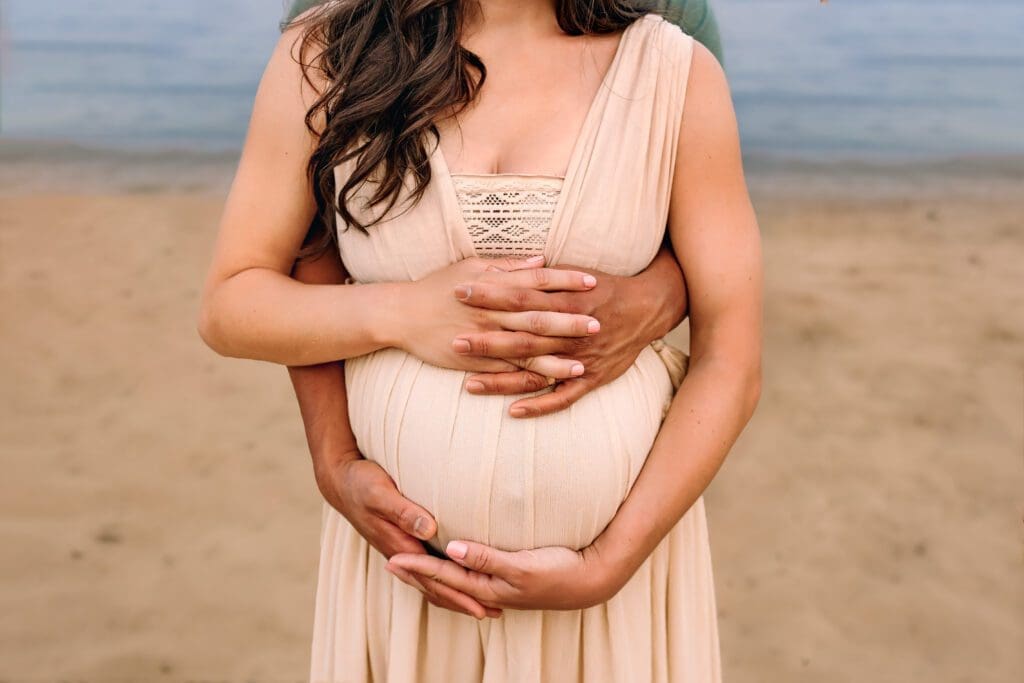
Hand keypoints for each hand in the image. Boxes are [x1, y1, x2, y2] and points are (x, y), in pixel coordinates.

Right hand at [316, 455, 502, 618]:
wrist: (340, 481)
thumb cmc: (361, 483)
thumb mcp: (381, 493)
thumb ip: (404, 512)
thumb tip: (429, 529)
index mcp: (399, 545)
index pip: (432, 578)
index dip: (457, 594)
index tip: (480, 607)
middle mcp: (400, 552)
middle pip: (434, 586)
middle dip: (462, 601)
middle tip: (492, 614)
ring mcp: (400, 548)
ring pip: (430, 580)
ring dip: (454, 593)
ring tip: (481, 604)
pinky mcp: (402, 539)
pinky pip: (426, 567)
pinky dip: (443, 578)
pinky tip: (456, 577)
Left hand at [385, 539, 620, 610]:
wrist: (589, 581)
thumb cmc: (558, 572)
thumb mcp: (521, 566)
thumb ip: (485, 557)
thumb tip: (451, 548)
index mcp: (487, 588)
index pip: (444, 576)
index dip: (417, 566)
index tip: (392, 558)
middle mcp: (489, 590)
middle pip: (444, 584)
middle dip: (417, 574)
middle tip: (390, 563)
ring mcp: (498, 588)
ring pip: (456, 584)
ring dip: (433, 576)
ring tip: (413, 567)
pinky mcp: (509, 580)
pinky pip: (471, 581)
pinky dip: (454, 577)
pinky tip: (454, 569)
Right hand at [395, 255, 601, 378]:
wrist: (402, 315)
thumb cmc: (438, 287)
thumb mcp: (472, 267)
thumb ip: (509, 266)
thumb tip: (541, 260)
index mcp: (495, 285)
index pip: (538, 281)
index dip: (567, 281)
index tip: (594, 281)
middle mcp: (493, 312)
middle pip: (539, 316)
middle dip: (570, 321)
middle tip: (600, 322)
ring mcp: (485, 339)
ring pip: (528, 350)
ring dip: (557, 358)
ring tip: (585, 362)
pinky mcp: (476, 361)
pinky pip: (509, 373)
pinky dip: (531, 379)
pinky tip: (552, 383)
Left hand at [454, 250, 686, 416]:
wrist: (649, 307)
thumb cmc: (607, 287)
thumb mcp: (577, 273)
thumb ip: (545, 274)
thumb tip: (511, 263)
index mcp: (567, 300)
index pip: (521, 296)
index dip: (491, 294)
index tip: (461, 292)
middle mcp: (572, 331)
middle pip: (523, 336)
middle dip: (487, 340)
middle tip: (454, 341)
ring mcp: (582, 358)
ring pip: (537, 370)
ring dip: (502, 379)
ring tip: (469, 384)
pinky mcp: (592, 378)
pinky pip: (563, 396)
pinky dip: (539, 405)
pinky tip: (513, 411)